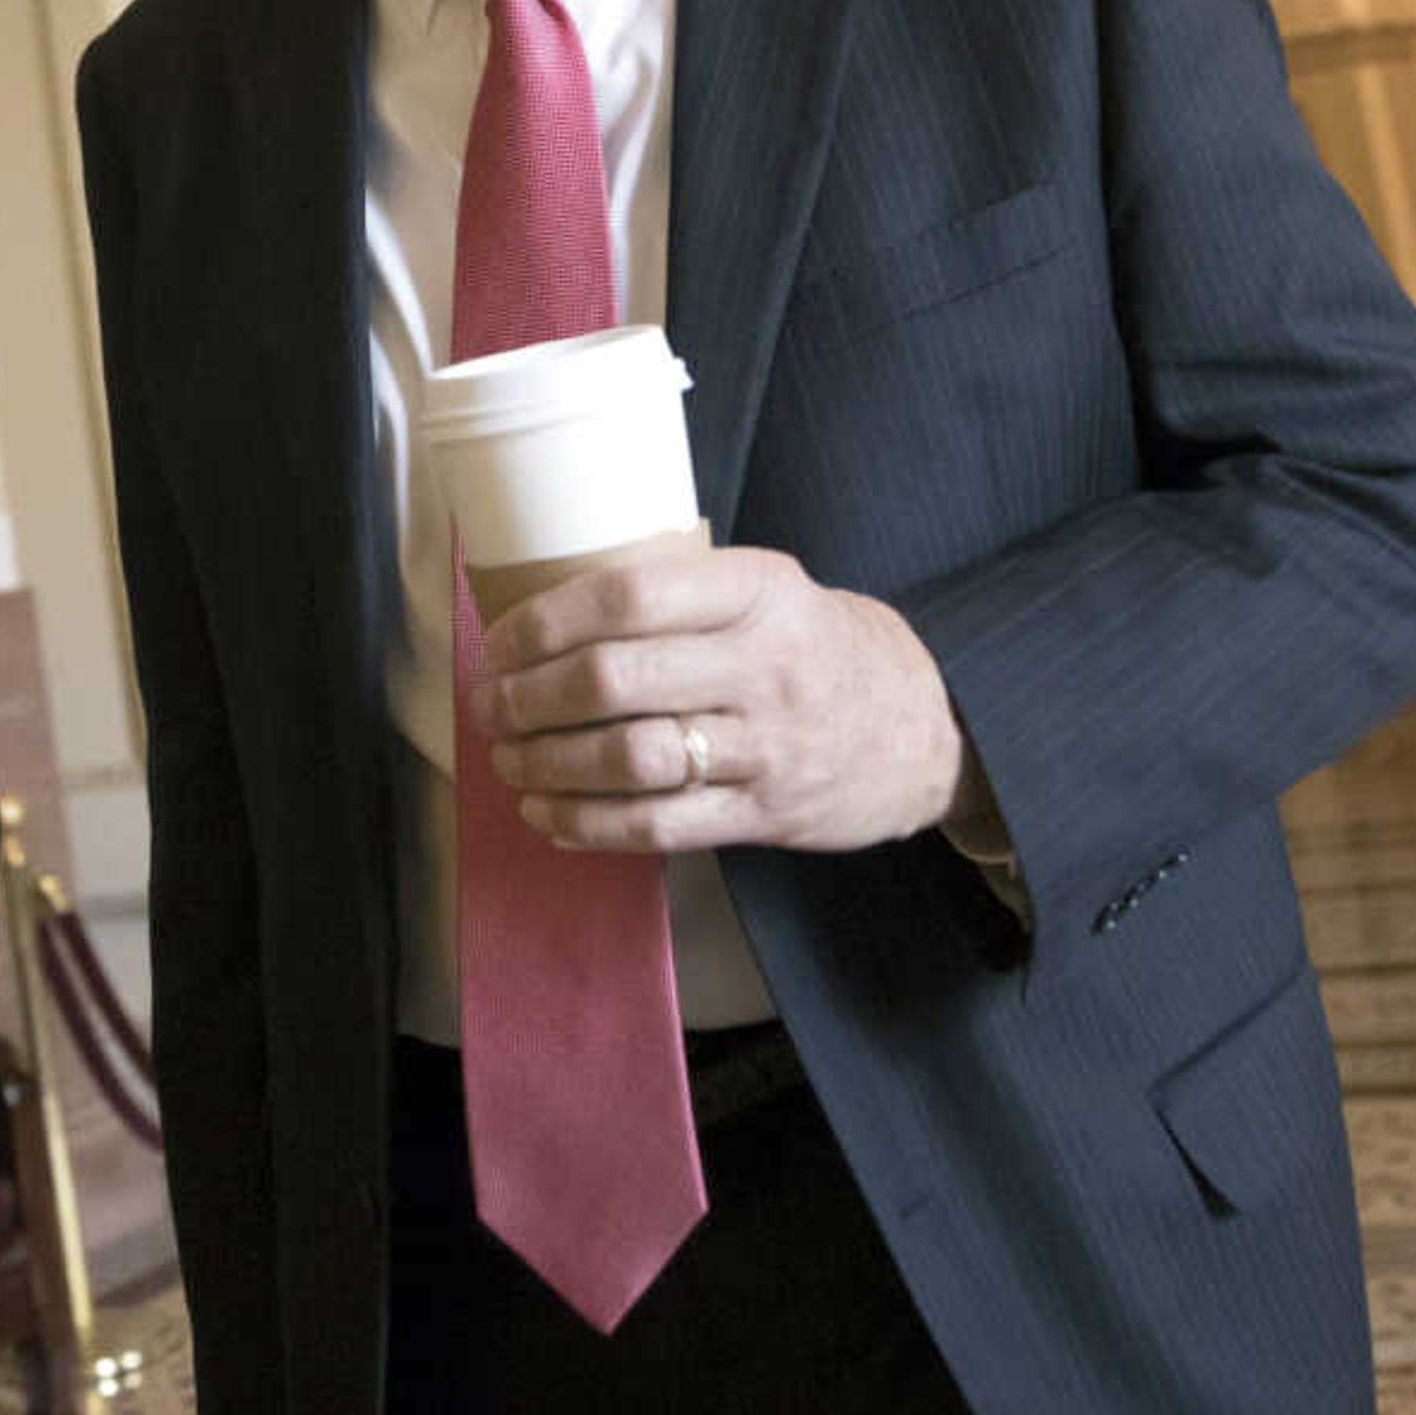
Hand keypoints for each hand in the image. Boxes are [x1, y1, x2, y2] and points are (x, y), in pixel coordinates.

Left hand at [474, 543, 966, 855]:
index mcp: (757, 590)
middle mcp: (764, 665)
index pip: (630, 595)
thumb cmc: (815, 646)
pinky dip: (588, 826)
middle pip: (616, 680)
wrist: (924, 725)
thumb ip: (682, 593)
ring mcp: (768, 746)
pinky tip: (548, 816)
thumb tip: (546, 609)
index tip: (501, 641)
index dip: (546, 620)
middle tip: (491, 705)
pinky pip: (660, 827)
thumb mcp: (768, 588)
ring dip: (548, 765)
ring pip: (631, 760)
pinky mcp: (768, 815)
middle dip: (530, 697)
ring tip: (510, 761)